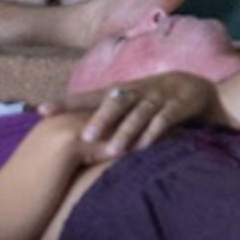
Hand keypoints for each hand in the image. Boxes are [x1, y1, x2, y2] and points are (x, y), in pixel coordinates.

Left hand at [55, 72, 216, 163]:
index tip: (41, 110)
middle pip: (115, 102)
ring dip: (126, 131)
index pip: (88, 96)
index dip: (66, 102)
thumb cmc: (154, 100)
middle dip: (100, 119)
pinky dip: (154, 132)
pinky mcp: (179, 106)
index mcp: (120, 91)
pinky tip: (144, 147)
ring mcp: (158, 97)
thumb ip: (104, 113)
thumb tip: (67, 132)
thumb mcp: (129, 102)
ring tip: (112, 150)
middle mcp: (137, 92)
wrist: (198, 89)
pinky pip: (165, 120)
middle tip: (85, 136)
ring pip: (139, 113)